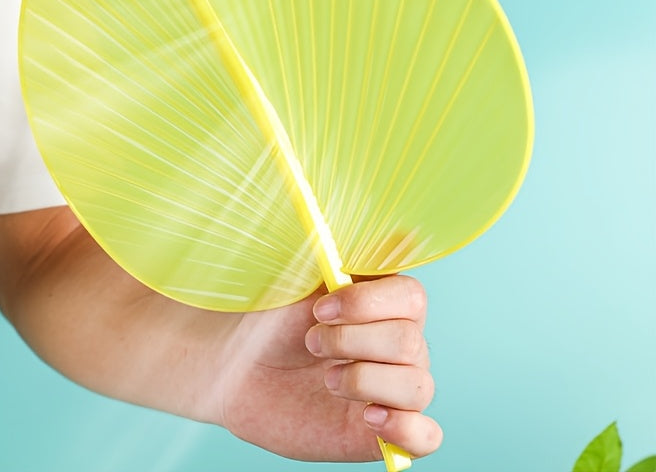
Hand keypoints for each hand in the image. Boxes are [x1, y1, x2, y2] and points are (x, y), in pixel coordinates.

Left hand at [218, 275, 441, 461]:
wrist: (241, 370)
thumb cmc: (272, 322)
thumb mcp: (300, 282)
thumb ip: (338, 258)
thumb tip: (389, 230)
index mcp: (385, 303)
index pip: (412, 297)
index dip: (367, 304)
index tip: (320, 309)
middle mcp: (399, 344)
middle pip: (410, 342)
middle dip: (352, 342)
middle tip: (311, 343)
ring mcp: (394, 389)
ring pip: (419, 386)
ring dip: (364, 380)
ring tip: (326, 379)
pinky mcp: (384, 432)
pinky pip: (427, 437)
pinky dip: (405, 428)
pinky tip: (367, 416)